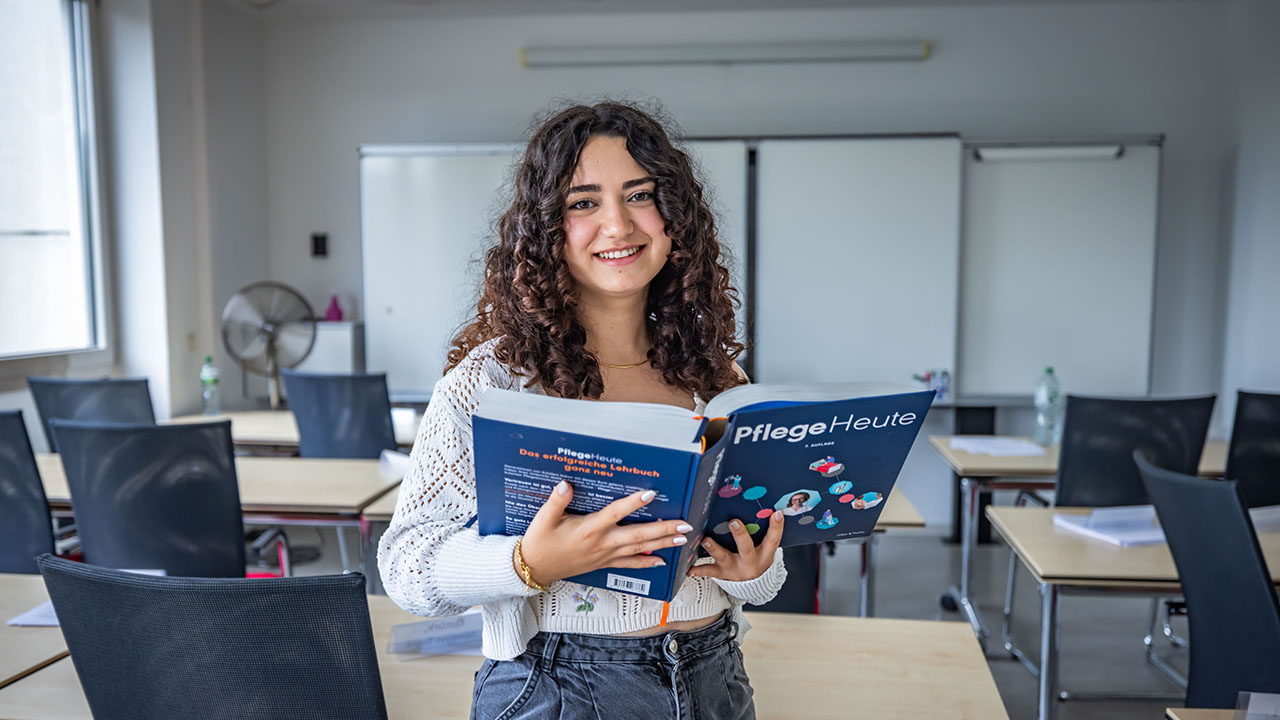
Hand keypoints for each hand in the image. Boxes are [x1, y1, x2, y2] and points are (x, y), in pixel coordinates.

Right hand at [518, 481, 693, 586]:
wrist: (535, 568)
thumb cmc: (540, 542)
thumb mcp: (544, 519)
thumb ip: (556, 500)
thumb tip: (565, 484)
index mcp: (589, 528)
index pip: (616, 512)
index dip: (634, 503)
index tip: (651, 493)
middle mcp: (602, 542)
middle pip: (638, 535)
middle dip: (663, 529)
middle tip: (684, 524)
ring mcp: (605, 555)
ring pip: (639, 549)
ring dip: (662, 544)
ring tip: (681, 539)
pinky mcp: (604, 564)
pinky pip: (629, 564)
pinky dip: (646, 563)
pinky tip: (661, 562)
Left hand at [687, 511, 783, 581]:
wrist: (754, 587)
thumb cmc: (758, 561)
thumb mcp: (766, 550)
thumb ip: (766, 533)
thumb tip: (770, 510)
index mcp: (764, 555)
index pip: (773, 540)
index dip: (776, 527)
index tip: (775, 513)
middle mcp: (749, 562)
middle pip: (746, 548)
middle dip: (740, 535)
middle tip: (734, 522)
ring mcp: (734, 568)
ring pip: (724, 558)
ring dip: (714, 549)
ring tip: (706, 540)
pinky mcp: (722, 573)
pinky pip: (709, 571)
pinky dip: (698, 570)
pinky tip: (689, 568)